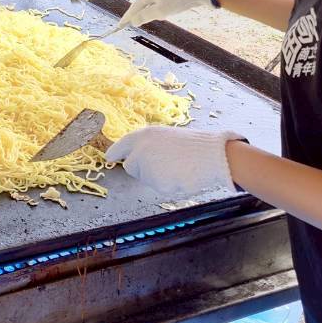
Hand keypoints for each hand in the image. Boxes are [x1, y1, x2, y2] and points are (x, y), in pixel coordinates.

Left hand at [105, 126, 243, 196]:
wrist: (213, 155)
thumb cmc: (193, 145)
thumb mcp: (166, 137)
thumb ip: (148, 145)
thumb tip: (134, 157)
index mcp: (143, 135)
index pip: (120, 146)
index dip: (114, 152)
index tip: (108, 157)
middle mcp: (140, 150)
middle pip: (130, 166)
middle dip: (142, 169)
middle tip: (165, 163)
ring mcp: (147, 167)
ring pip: (145, 178)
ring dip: (157, 177)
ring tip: (177, 167)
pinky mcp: (156, 182)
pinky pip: (158, 187)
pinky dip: (168, 185)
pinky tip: (181, 175)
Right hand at [118, 0, 214, 28]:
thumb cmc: (179, 0)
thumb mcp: (160, 11)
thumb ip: (145, 16)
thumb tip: (133, 20)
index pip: (133, 8)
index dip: (127, 18)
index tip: (119, 26)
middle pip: (142, 4)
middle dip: (141, 14)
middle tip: (137, 24)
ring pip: (152, 3)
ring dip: (153, 11)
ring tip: (159, 18)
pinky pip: (161, 0)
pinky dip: (161, 7)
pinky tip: (169, 10)